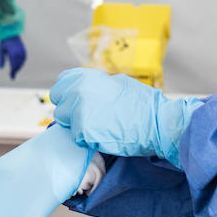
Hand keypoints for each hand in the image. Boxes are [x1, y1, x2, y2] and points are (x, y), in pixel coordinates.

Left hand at [0, 36, 25, 79]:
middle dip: (15, 70)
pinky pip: (24, 59)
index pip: (13, 66)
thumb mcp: (1, 50)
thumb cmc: (4, 41)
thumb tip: (0, 68)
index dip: (12, 72)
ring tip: (15, 71)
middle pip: (18, 65)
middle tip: (12, 75)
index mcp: (13, 53)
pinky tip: (19, 65)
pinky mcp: (24, 50)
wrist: (11, 32)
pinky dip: (21, 63)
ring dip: (19, 67)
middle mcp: (19, 53)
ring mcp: (22, 51)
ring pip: (21, 62)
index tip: (11, 77)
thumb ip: (1, 59)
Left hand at [48, 68, 201, 168]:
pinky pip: (76, 137)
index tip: (75, 99)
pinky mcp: (82, 132)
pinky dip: (87, 139)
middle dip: (69, 108)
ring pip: (65, 121)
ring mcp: (78, 112)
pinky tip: (103, 135)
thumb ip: (97, 85)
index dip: (68, 92)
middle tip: (86, 116)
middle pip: (58, 102)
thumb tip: (87, 89)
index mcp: (86, 77)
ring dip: (77, 124)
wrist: (157, 123)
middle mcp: (77, 91)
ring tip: (99, 126)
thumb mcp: (118, 83)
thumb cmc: (143, 104)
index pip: (61, 83)